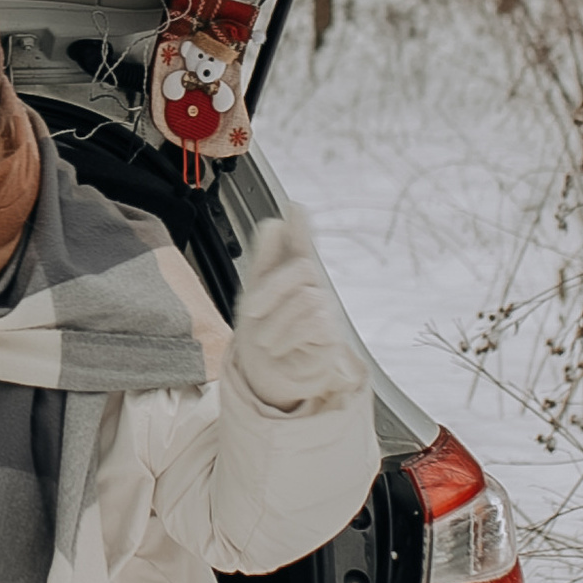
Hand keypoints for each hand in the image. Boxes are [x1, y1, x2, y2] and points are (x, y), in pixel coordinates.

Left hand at [231, 215, 361, 414]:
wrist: (267, 376)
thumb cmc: (262, 334)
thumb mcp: (254, 296)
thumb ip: (265, 260)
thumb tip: (274, 222)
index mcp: (289, 274)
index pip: (300, 243)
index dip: (300, 225)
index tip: (295, 206)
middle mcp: (311, 287)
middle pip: (301, 267)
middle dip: (269, 290)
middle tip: (250, 312)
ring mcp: (325, 308)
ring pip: (305, 297)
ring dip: (274, 323)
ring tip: (266, 339)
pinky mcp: (332, 332)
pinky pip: (314, 321)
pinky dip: (288, 337)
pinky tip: (280, 347)